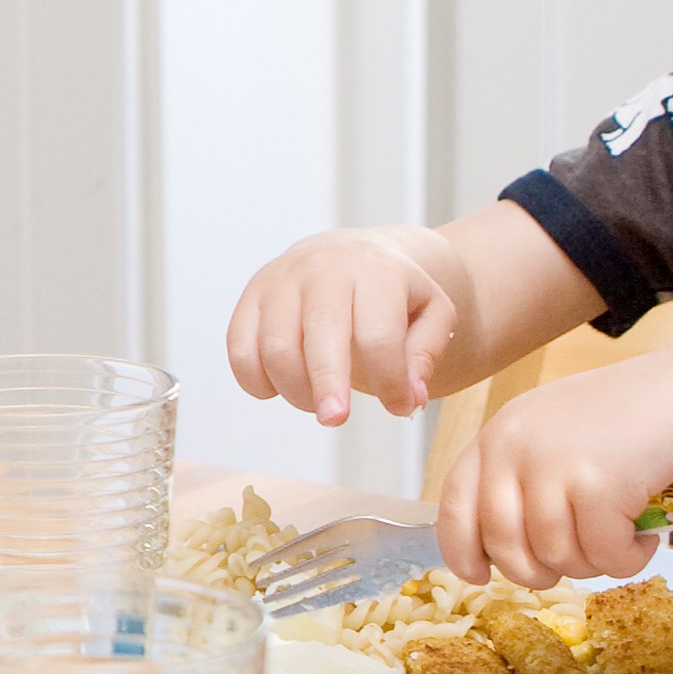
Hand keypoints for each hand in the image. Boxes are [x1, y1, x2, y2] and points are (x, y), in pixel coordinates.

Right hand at [231, 226, 480, 423]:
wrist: (350, 254)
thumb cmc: (392, 292)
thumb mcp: (432, 312)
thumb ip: (426, 354)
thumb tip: (410, 396)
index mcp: (374, 272)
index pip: (378, 336)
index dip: (388, 381)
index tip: (399, 407)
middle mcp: (322, 270)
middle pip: (320, 336)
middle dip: (327, 386)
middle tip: (335, 419)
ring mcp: (280, 282)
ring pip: (276, 347)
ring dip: (295, 390)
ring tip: (317, 403)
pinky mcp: (251, 298)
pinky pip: (240, 348)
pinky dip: (255, 380)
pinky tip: (279, 389)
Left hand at [438, 351, 672, 590]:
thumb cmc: (636, 416)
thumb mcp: (556, 436)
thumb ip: (523, 480)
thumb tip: (499, 552)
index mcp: (499, 433)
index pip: (454, 505)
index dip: (463, 551)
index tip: (480, 575)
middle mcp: (514, 446)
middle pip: (504, 546)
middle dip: (540, 571)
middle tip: (578, 561)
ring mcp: (553, 464)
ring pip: (556, 557)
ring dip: (594, 563)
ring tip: (622, 536)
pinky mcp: (598, 485)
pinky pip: (603, 555)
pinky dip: (627, 559)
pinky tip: (645, 536)